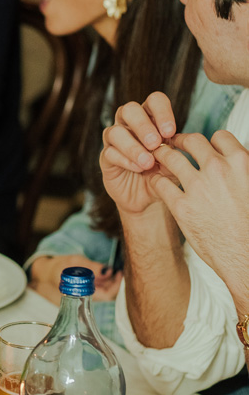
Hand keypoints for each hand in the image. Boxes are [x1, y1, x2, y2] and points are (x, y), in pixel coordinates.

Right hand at [29, 254, 122, 304]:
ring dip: (111, 281)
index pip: (107, 295)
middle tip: (119, 270)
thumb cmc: (56, 267)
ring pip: (104, 291)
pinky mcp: (85, 290)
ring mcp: (87, 293)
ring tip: (114, 270)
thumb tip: (108, 269)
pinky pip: (99, 288)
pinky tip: (106, 272)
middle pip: (108, 294)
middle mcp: (87, 296)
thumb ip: (90, 266)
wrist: (43, 274)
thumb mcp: (73, 261)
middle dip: (115, 283)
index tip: (120, 274)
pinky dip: (105, 280)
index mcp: (83, 293)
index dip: (116, 287)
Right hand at [99, 91, 177, 216]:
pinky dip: (126, 160)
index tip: (170, 132)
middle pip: (130, 110)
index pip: (154, 101)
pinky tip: (138, 168)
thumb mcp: (176, 164)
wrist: (147, 197)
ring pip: (116, 131)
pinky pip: (110, 153)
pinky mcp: (106, 157)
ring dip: (133, 147)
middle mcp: (130, 124)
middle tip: (155, 143)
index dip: (162, 112)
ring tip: (147, 163)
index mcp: (151, 118)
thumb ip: (176, 154)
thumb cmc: (163, 174)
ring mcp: (115, 140)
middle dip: (143, 126)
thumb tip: (177, 147)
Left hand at [148, 130, 248, 308]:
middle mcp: (218, 170)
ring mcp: (198, 187)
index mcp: (240, 163)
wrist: (246, 257)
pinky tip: (155, 181)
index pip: (219, 137)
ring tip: (157, 157)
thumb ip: (241, 171)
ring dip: (162, 155)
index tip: (203, 147)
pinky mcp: (181, 207)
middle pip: (192, 141)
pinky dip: (155, 179)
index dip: (210, 141)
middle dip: (180, 140)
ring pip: (171, 158)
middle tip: (172, 143)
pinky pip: (160, 183)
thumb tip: (237, 161)